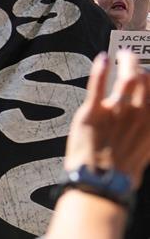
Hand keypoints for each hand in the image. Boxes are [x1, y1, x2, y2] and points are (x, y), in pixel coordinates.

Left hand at [64, 52, 149, 189]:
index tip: (149, 72)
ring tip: (121, 55)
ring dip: (125, 63)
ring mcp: (117, 113)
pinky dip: (100, 70)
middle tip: (131, 57)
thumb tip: (149, 112)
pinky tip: (102, 59)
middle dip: (139, 65)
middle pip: (145, 79)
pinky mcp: (93, 113)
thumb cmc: (123, 167)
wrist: (101, 182)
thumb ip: (149, 126)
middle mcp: (140, 114)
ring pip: (126, 78)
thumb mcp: (146, 146)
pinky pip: (98, 86)